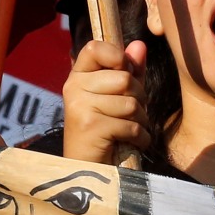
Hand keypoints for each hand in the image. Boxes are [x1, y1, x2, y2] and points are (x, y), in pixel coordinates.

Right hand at [62, 39, 150, 162]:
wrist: (87, 169)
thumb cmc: (105, 131)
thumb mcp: (118, 96)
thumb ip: (130, 71)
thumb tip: (140, 45)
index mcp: (78, 77)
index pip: (95, 47)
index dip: (117, 55)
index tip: (123, 70)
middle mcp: (74, 88)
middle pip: (124, 79)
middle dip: (138, 98)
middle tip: (129, 113)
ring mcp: (80, 107)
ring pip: (131, 103)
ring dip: (140, 120)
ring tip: (128, 129)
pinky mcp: (90, 126)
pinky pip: (131, 125)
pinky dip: (139, 137)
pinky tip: (129, 142)